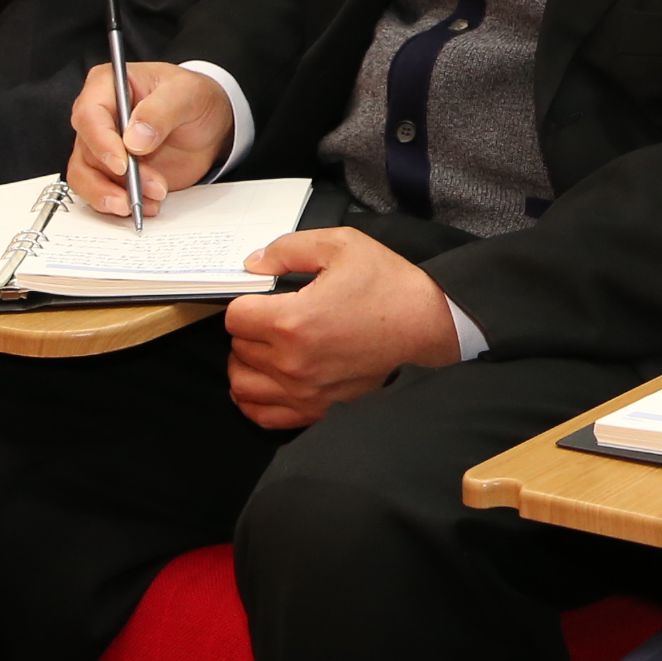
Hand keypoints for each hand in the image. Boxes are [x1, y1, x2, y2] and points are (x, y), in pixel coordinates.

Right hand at [65, 60, 231, 215]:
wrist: (209, 124)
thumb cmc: (194, 98)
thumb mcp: (188, 93)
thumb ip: (162, 110)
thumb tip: (134, 138)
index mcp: (108, 85)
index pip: (90, 113)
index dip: (101, 141)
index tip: (123, 164)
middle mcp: (97, 116)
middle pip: (87, 151)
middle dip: (116, 176)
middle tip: (148, 189)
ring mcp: (100, 146)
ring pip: (85, 177)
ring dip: (113, 195)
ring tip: (147, 202)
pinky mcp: (109, 172)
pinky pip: (99, 192)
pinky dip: (118, 204)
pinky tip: (147, 205)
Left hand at [222, 227, 459, 428]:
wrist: (427, 325)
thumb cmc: (388, 285)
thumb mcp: (342, 245)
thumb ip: (288, 248)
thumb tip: (253, 264)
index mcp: (294, 321)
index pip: (235, 316)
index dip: (247, 299)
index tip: (264, 296)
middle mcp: (293, 362)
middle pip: (237, 348)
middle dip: (249, 328)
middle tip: (271, 316)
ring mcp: (304, 391)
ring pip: (242, 384)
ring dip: (246, 363)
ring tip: (265, 347)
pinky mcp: (317, 409)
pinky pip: (263, 415)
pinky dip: (254, 399)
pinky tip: (266, 379)